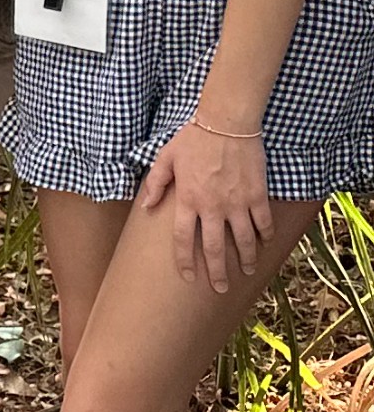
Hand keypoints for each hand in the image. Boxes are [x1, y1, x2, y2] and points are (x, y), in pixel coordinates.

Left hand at [138, 120, 275, 292]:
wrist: (227, 124)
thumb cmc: (193, 139)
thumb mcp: (165, 158)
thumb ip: (155, 184)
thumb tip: (146, 206)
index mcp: (187, 200)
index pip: (183, 239)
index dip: (185, 261)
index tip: (189, 277)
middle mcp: (212, 207)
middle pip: (214, 248)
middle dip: (217, 272)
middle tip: (220, 288)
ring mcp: (237, 203)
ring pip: (243, 240)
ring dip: (246, 259)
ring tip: (246, 271)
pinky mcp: (257, 195)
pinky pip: (263, 222)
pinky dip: (265, 236)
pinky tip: (264, 244)